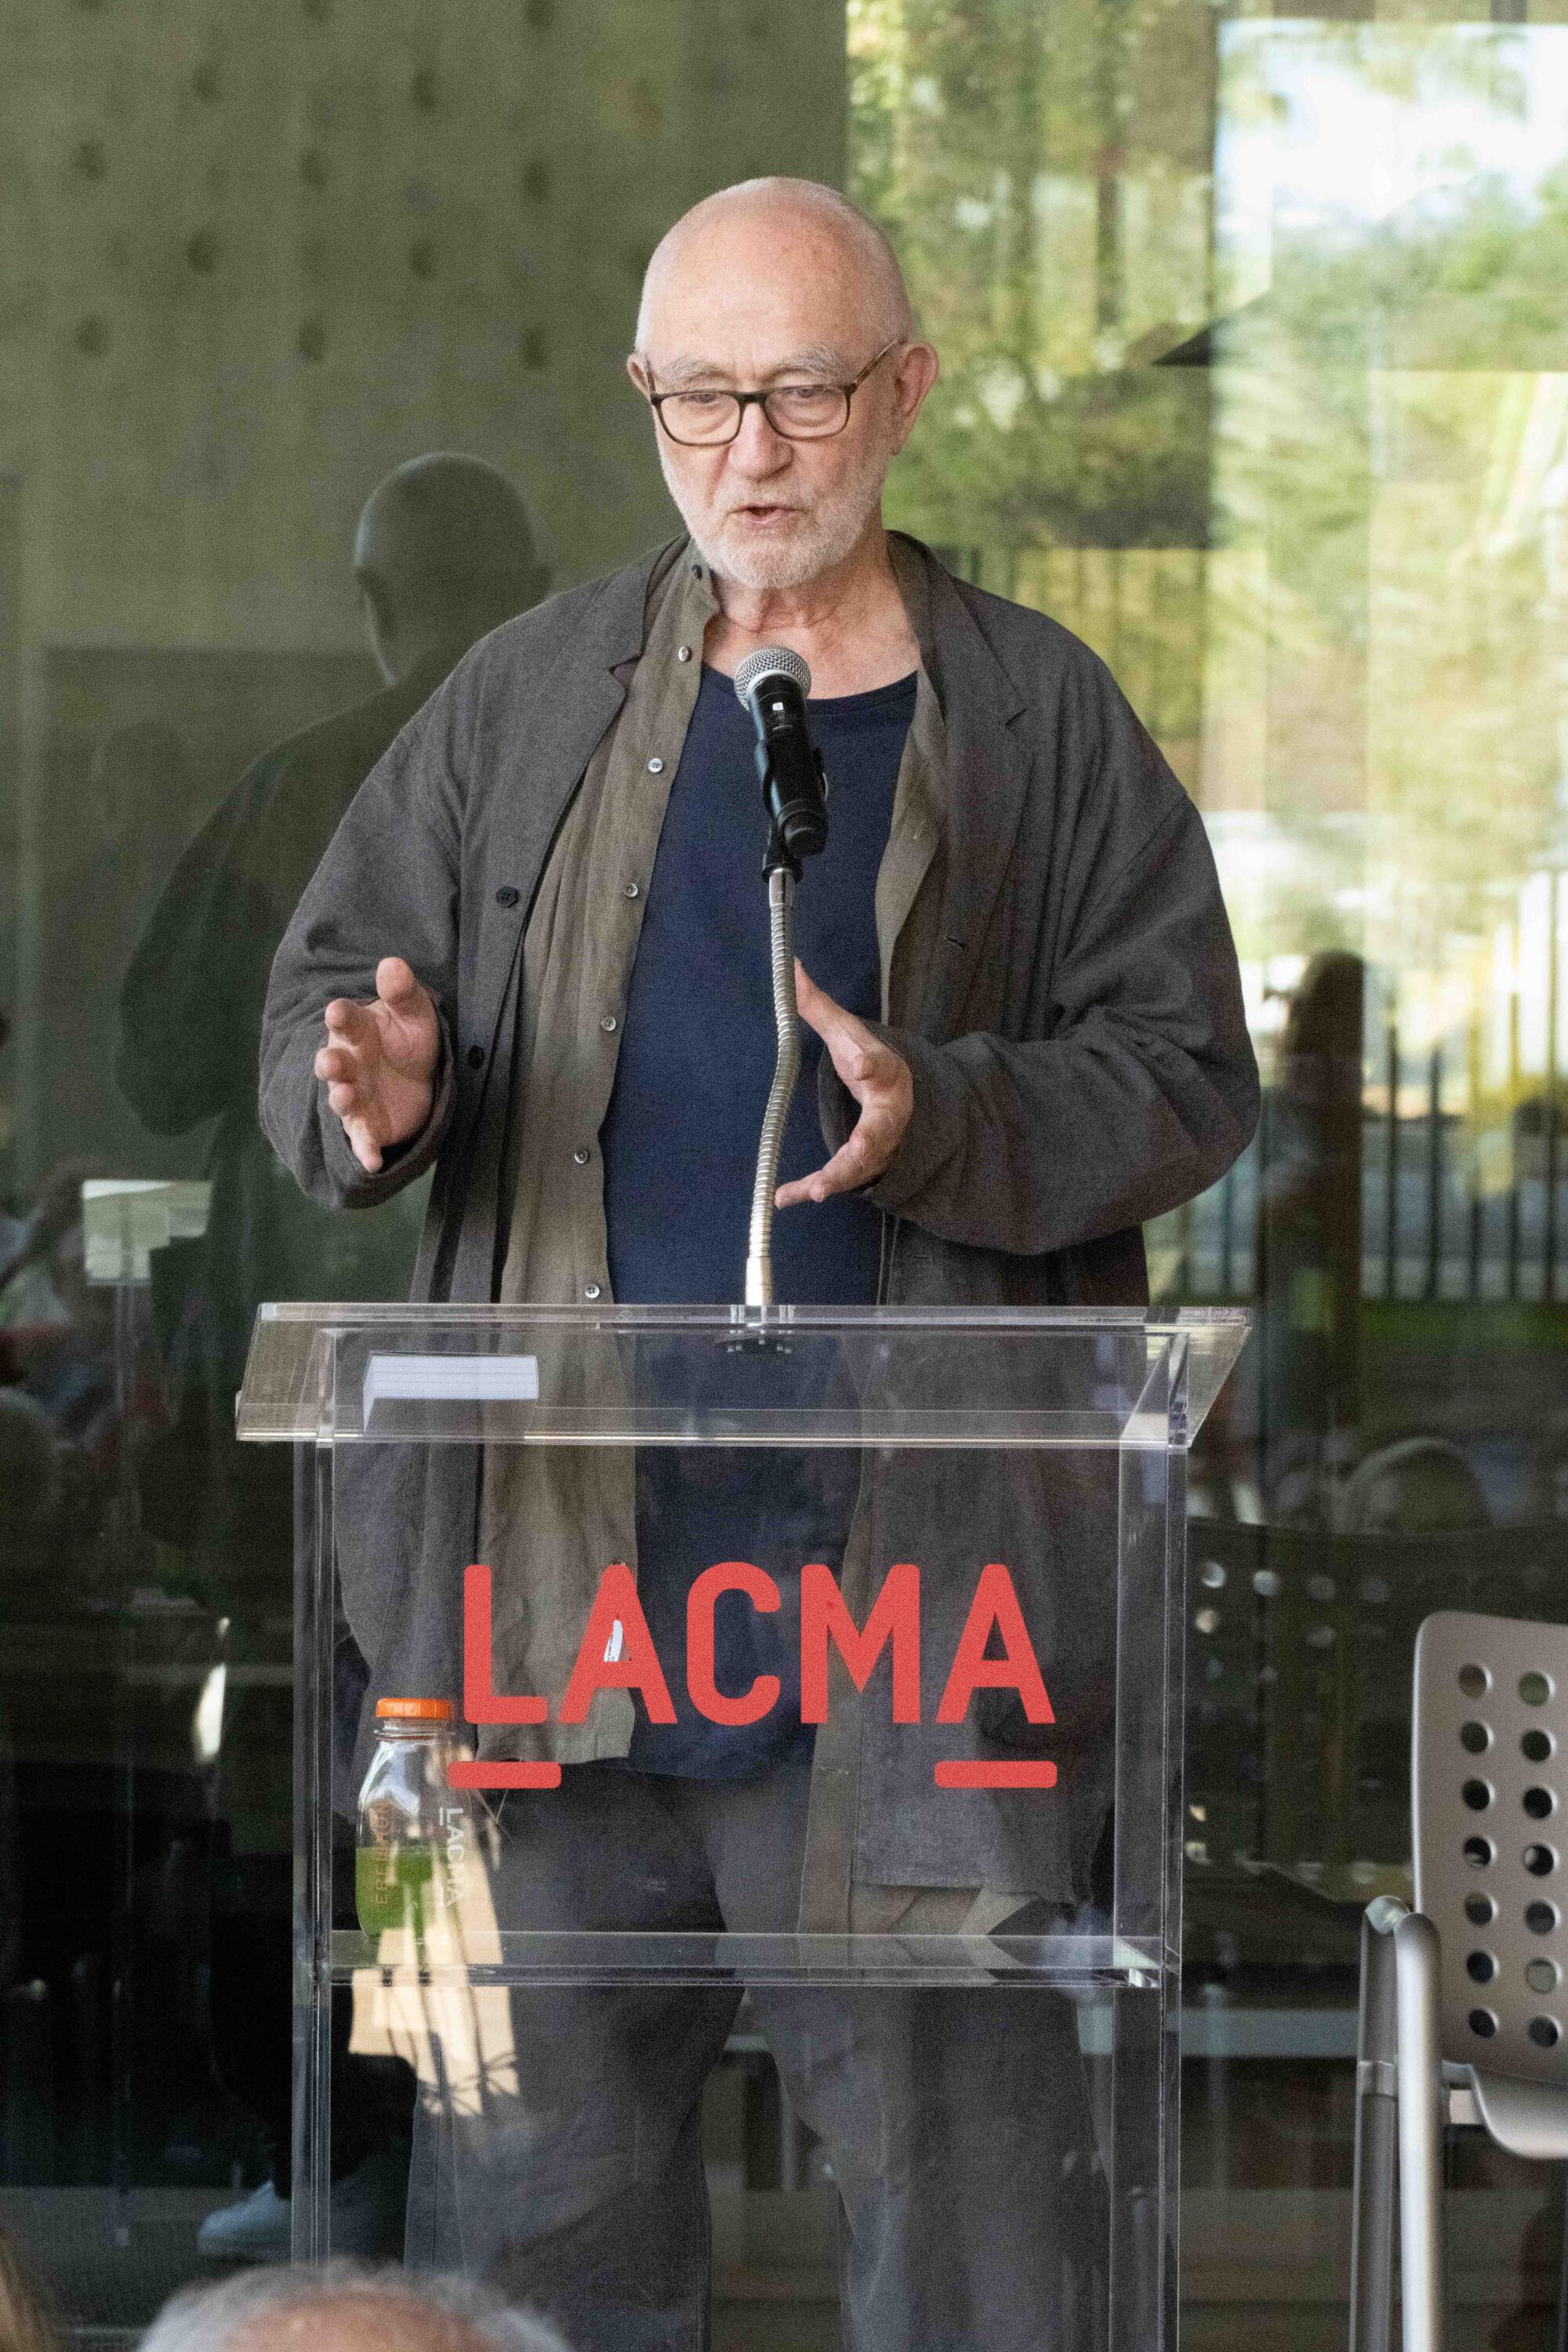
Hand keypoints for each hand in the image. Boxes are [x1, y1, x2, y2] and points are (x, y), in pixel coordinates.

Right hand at [313, 956, 440, 1173]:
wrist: (419, 1077)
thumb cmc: (409, 1038)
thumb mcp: (414, 1012)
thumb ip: (402, 992)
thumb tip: (392, 964)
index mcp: (356, 1030)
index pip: (344, 1021)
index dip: (341, 1016)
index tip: (338, 1011)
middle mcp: (348, 1064)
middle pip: (333, 1063)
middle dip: (329, 1063)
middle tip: (329, 1061)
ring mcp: (355, 1096)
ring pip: (341, 1101)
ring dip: (341, 1100)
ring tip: (344, 1096)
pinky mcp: (369, 1127)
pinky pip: (364, 1141)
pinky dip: (365, 1152)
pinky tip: (372, 1163)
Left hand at [775, 960, 913, 1207]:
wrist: (902, 1102)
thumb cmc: (870, 1064)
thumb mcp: (848, 1034)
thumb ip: (819, 1007)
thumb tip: (791, 967)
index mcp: (887, 1075)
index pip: (880, 1067)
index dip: (871, 1066)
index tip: (863, 1064)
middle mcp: (887, 1116)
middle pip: (877, 1133)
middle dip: (863, 1147)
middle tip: (853, 1153)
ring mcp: (877, 1147)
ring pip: (858, 1167)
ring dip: (836, 1180)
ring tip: (813, 1192)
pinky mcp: (861, 1167)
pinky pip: (838, 1182)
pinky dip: (811, 1191)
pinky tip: (781, 1199)